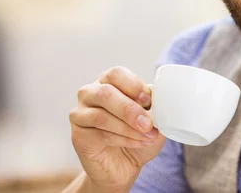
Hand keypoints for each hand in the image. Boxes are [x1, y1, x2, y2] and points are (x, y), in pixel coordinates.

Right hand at [69, 66, 165, 192]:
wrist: (125, 166)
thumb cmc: (138, 135)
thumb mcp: (152, 117)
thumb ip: (155, 104)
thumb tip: (162, 97)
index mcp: (109, 82)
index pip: (116, 74)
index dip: (133, 85)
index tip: (149, 101)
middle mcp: (90, 93)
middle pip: (105, 93)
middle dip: (130, 109)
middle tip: (148, 123)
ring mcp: (80, 113)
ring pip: (101, 116)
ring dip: (128, 128)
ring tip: (148, 136)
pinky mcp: (78, 135)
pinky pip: (99, 134)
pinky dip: (123, 139)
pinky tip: (138, 143)